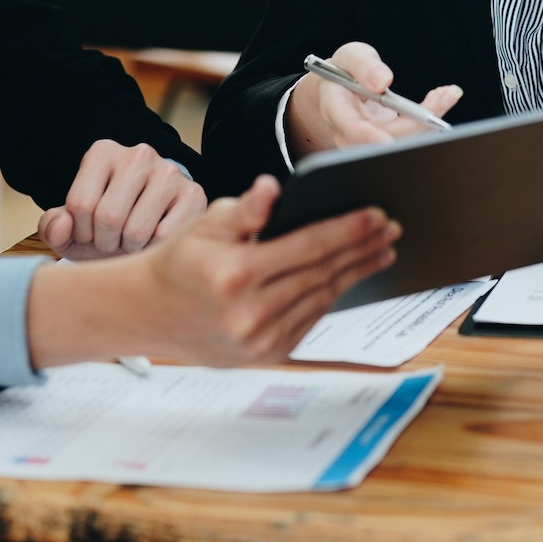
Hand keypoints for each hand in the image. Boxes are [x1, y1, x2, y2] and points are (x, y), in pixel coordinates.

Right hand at [27, 176, 400, 368]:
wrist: (151, 315)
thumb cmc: (180, 261)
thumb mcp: (205, 224)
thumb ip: (246, 209)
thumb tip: (274, 187)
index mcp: (235, 274)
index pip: (307, 247)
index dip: (347, 230)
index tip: (376, 215)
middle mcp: (250, 312)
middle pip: (323, 273)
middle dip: (362, 248)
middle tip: (391, 228)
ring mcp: (261, 339)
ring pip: (323, 298)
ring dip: (357, 272)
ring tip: (382, 250)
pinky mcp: (269, 354)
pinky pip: (312, 318)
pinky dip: (334, 294)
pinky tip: (351, 275)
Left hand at [38, 138, 205, 260]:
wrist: (150, 228)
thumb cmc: (105, 229)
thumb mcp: (72, 230)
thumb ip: (53, 227)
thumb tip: (62, 224)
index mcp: (102, 152)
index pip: (80, 204)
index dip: (81, 232)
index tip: (90, 231)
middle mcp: (138, 154)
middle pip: (108, 217)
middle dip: (105, 243)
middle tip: (112, 241)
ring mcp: (169, 171)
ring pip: (136, 231)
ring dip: (129, 249)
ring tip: (132, 241)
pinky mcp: (194, 193)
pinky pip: (164, 237)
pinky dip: (155, 249)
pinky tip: (154, 240)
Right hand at [283, 41, 460, 159]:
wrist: (341, 88)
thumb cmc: (344, 71)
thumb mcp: (351, 56)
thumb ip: (364, 65)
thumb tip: (382, 80)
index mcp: (335, 108)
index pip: (350, 127)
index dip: (368, 136)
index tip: (388, 139)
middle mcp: (349, 132)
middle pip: (382, 139)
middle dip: (415, 124)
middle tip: (441, 98)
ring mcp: (368, 142)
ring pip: (400, 142)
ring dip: (428, 121)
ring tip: (445, 94)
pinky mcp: (386, 142)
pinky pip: (409, 138)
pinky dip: (429, 121)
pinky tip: (441, 100)